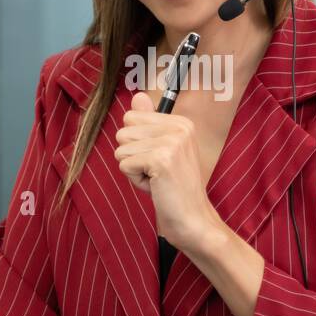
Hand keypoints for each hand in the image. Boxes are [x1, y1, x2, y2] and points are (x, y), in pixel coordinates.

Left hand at [114, 92, 219, 251]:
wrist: (193, 219)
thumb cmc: (174, 189)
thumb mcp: (161, 151)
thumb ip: (148, 123)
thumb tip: (138, 96)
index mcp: (180, 122)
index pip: (131, 117)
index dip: (137, 144)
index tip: (159, 160)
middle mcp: (178, 127)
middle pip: (123, 131)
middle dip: (133, 156)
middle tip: (157, 172)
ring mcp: (171, 142)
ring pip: (121, 149)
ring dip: (134, 169)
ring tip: (157, 179)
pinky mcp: (161, 159)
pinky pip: (124, 165)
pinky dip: (135, 181)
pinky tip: (156, 187)